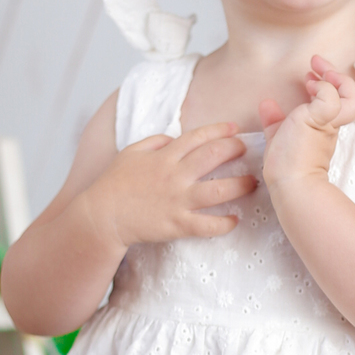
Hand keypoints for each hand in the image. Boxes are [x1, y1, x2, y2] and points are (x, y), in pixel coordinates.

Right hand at [85, 122, 256, 247]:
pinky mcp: (177, 225)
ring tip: (252, 183)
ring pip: (219, 191)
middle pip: (214, 156)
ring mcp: (178, 201)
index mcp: (164, 156)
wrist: (102, 216)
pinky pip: (207, 225)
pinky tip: (235, 220)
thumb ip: (156, 141)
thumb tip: (176, 139)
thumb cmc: (114, 184)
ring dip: (241, 186)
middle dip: (235, 150)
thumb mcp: (131, 152)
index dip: (220, 130)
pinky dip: (224, 223)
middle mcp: (175, 175)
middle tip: (247, 151)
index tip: (235, 129)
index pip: (198, 137)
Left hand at [260, 56, 354, 189]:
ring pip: (352, 98)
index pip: (336, 101)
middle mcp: (331, 126)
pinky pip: (331, 97)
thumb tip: (267, 103)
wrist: (290, 183)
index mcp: (323, 128)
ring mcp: (329, 124)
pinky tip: (308, 85)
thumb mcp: (276, 137)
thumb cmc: (285, 166)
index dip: (327, 84)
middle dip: (335, 73)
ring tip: (316, 70)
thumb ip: (274, 120)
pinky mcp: (322, 122)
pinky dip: (322, 87)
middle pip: (351, 97)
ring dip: (336, 78)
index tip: (309, 74)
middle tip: (316, 61)